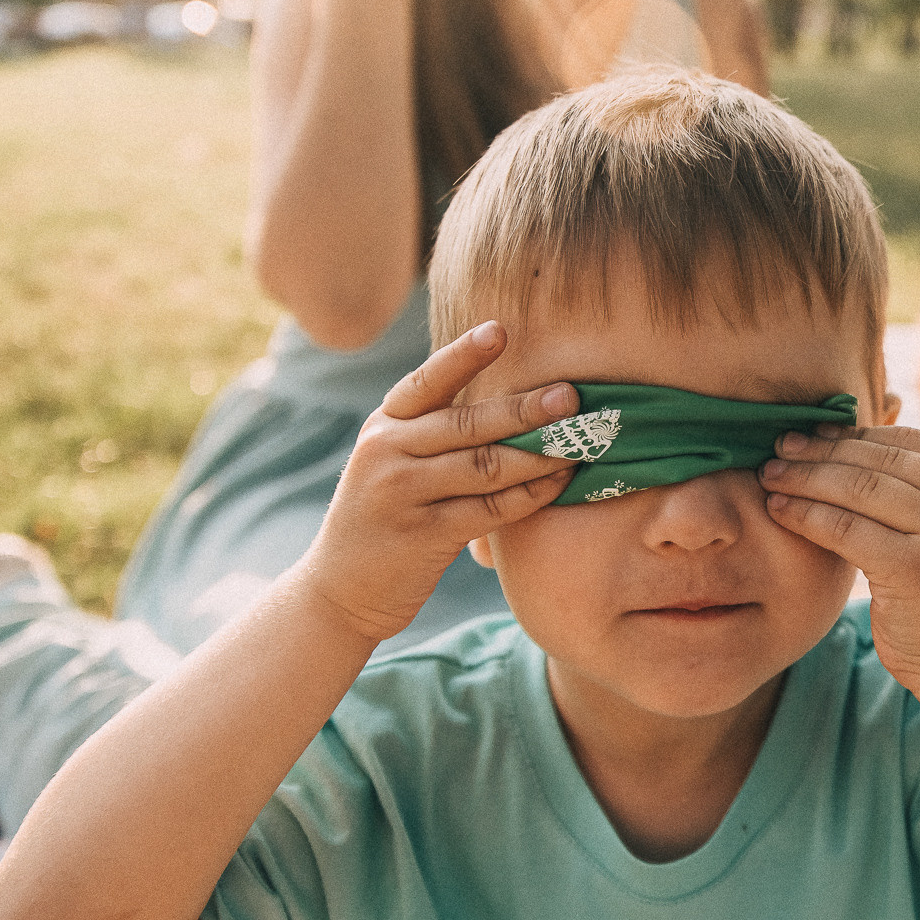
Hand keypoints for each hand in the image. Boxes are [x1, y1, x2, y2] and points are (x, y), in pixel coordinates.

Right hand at [302, 323, 576, 642]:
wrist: (339, 590)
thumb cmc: (384, 517)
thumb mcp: (392, 463)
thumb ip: (434, 432)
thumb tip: (513, 401)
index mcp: (384, 425)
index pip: (429, 381)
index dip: (465, 355)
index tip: (501, 329)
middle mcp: (387, 451)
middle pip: (469, 423)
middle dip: (526, 409)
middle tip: (572, 396)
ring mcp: (402, 493)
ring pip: (486, 466)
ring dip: (539, 455)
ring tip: (580, 444)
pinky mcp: (422, 535)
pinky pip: (490, 509)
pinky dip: (530, 495)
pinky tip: (558, 484)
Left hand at [760, 424, 919, 688]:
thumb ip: (915, 489)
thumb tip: (844, 437)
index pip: (906, 440)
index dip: (852, 434)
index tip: (810, 435)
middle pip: (880, 460)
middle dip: (822, 452)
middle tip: (777, 450)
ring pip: (859, 489)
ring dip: (806, 479)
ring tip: (769, 477)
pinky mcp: (917, 567)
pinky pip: (845, 528)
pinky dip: (806, 515)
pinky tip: (778, 511)